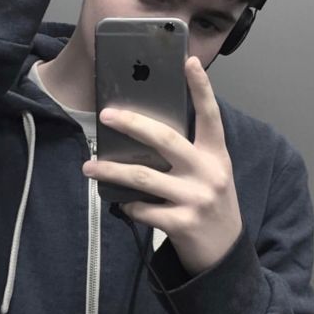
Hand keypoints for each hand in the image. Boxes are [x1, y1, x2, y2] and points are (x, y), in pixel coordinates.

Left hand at [82, 56, 242, 275]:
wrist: (226, 253)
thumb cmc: (211, 204)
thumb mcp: (209, 174)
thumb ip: (187, 154)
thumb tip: (141, 135)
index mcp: (215, 155)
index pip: (210, 115)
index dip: (201, 87)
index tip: (188, 60)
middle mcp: (208, 172)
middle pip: (165, 139)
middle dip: (132, 123)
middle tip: (105, 116)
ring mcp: (196, 199)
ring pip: (143, 176)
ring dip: (110, 170)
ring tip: (88, 166)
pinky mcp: (181, 224)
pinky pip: (142, 209)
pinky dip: (126, 204)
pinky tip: (120, 202)